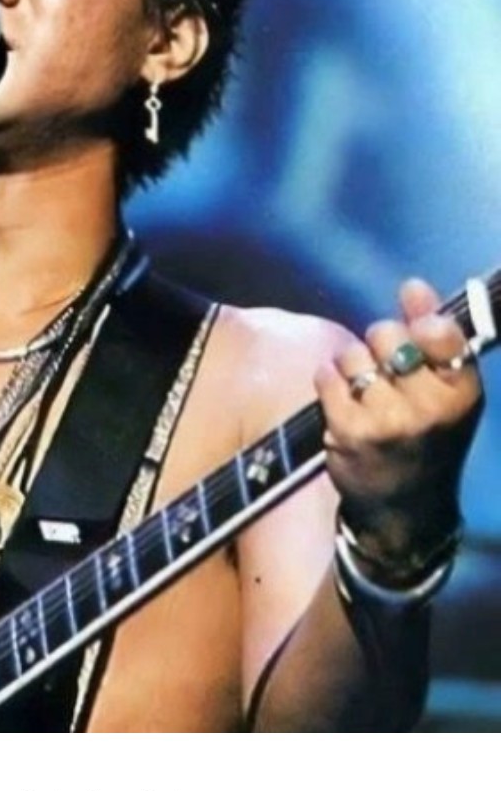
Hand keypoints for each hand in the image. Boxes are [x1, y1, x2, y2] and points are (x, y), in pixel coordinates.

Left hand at [315, 278, 483, 563]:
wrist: (403, 505)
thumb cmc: (425, 435)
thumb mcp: (444, 389)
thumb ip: (432, 334)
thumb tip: (413, 285)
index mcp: (462, 391)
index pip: (439, 330)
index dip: (420, 324)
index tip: (417, 334)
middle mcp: (431, 407)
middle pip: (386, 334)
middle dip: (379, 345)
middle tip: (386, 374)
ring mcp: (390, 421)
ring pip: (352, 355)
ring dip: (351, 367)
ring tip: (363, 392)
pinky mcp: (351, 432)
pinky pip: (327, 376)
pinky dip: (328, 382)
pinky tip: (340, 401)